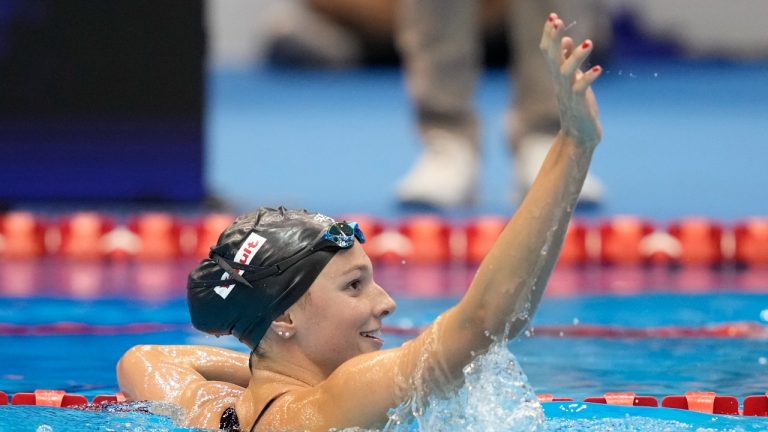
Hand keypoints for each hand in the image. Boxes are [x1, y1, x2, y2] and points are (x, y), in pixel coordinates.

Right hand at [540, 12, 602, 149]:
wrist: (579, 135)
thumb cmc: (577, 105)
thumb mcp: (572, 79)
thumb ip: (568, 59)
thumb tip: (567, 38)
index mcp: (557, 74)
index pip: (548, 51)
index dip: (548, 34)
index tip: (552, 17)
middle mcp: (560, 82)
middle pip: (553, 57)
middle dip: (554, 38)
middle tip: (556, 20)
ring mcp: (568, 92)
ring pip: (567, 71)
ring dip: (576, 56)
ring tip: (589, 42)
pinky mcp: (579, 103)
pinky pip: (581, 89)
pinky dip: (588, 78)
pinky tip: (598, 69)